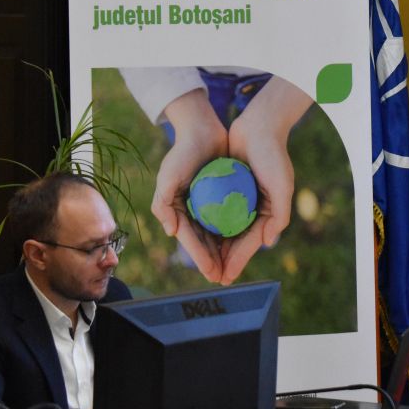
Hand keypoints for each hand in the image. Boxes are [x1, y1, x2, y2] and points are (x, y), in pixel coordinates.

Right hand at [153, 89, 228, 281]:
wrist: (202, 130)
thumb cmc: (183, 152)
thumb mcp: (168, 176)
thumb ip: (163, 204)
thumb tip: (171, 232)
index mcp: (176, 210)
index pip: (191, 239)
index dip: (201, 258)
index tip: (212, 273)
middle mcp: (190, 210)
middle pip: (203, 241)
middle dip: (213, 262)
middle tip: (225, 278)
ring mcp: (206, 204)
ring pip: (216, 233)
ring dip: (224, 252)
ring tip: (234, 268)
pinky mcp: (220, 196)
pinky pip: (228, 218)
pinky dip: (234, 231)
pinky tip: (245, 241)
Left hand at [220, 78, 310, 284]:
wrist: (260, 125)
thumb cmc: (273, 155)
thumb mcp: (282, 186)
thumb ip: (279, 216)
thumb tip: (268, 243)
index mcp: (268, 213)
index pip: (250, 243)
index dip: (238, 262)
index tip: (226, 278)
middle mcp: (253, 209)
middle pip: (235, 240)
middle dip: (224, 260)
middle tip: (212, 278)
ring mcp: (238, 199)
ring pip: (223, 228)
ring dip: (213, 246)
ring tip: (202, 263)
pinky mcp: (225, 187)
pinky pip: (213, 210)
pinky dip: (206, 224)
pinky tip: (193, 234)